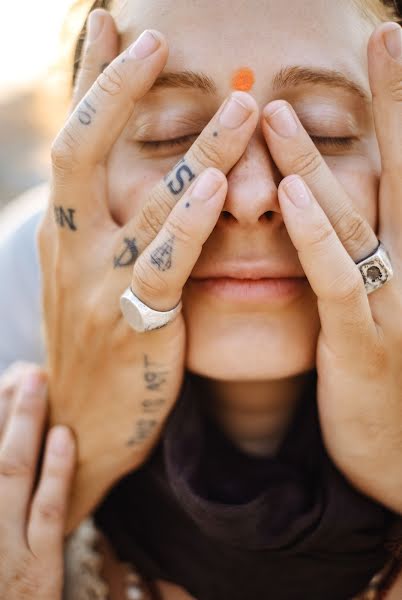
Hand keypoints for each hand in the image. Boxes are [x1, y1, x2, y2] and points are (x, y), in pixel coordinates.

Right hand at [0, 363, 75, 599]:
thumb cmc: (7, 572)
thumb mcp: (7, 528)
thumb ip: (12, 487)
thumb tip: (31, 437)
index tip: (8, 379)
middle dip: (4, 407)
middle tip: (25, 370)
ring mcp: (4, 546)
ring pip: (10, 471)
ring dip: (23, 423)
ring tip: (37, 383)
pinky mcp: (37, 568)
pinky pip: (47, 511)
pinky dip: (55, 471)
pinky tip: (64, 437)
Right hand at [38, 10, 258, 533]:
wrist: (84, 421)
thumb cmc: (99, 344)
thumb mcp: (91, 278)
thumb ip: (112, 228)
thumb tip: (143, 178)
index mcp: (64, 234)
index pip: (73, 142)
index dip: (90, 82)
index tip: (111, 27)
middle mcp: (72, 250)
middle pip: (82, 152)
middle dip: (115, 90)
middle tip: (153, 38)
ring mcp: (99, 286)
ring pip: (145, 204)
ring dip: (194, 150)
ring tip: (241, 104)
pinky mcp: (136, 324)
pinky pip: (164, 265)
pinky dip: (188, 223)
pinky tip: (215, 186)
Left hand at [261, 21, 401, 512]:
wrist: (396, 453)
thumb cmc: (380, 374)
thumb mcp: (375, 305)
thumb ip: (353, 252)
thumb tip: (318, 198)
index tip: (395, 45)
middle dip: (395, 105)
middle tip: (384, 36)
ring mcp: (395, 304)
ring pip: (357, 219)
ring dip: (315, 163)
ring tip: (278, 112)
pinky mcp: (365, 345)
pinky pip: (338, 281)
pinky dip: (316, 236)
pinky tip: (291, 196)